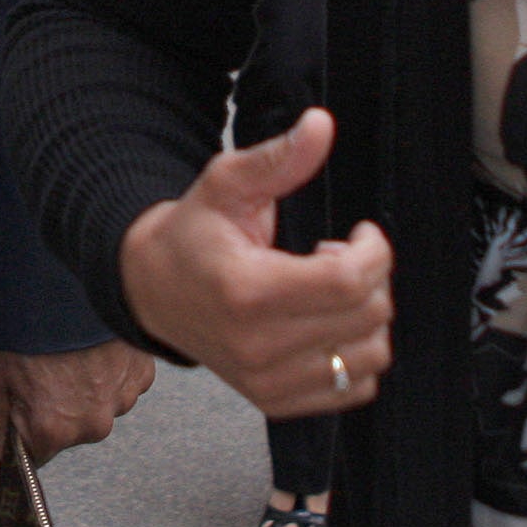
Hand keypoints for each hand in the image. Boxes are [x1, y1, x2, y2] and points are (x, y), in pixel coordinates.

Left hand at [0, 339, 154, 483]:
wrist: (70, 281)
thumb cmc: (24, 327)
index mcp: (52, 430)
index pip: (37, 452)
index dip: (26, 425)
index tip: (22, 398)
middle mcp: (91, 425)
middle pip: (70, 430)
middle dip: (57, 406)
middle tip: (45, 368)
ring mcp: (121, 400)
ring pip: (97, 406)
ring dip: (85, 389)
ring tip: (70, 354)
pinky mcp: (141, 376)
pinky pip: (121, 385)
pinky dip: (108, 372)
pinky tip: (92, 349)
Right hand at [120, 110, 393, 419]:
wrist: (151, 290)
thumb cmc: (193, 234)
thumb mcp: (227, 183)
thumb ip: (278, 158)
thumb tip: (321, 125)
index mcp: (248, 292)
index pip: (349, 281)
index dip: (374, 250)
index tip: (361, 232)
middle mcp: (258, 347)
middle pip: (368, 316)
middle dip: (372, 277)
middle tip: (339, 255)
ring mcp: (267, 382)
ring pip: (370, 356)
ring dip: (366, 316)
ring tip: (330, 290)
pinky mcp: (275, 401)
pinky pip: (354, 388)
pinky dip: (355, 354)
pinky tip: (327, 323)